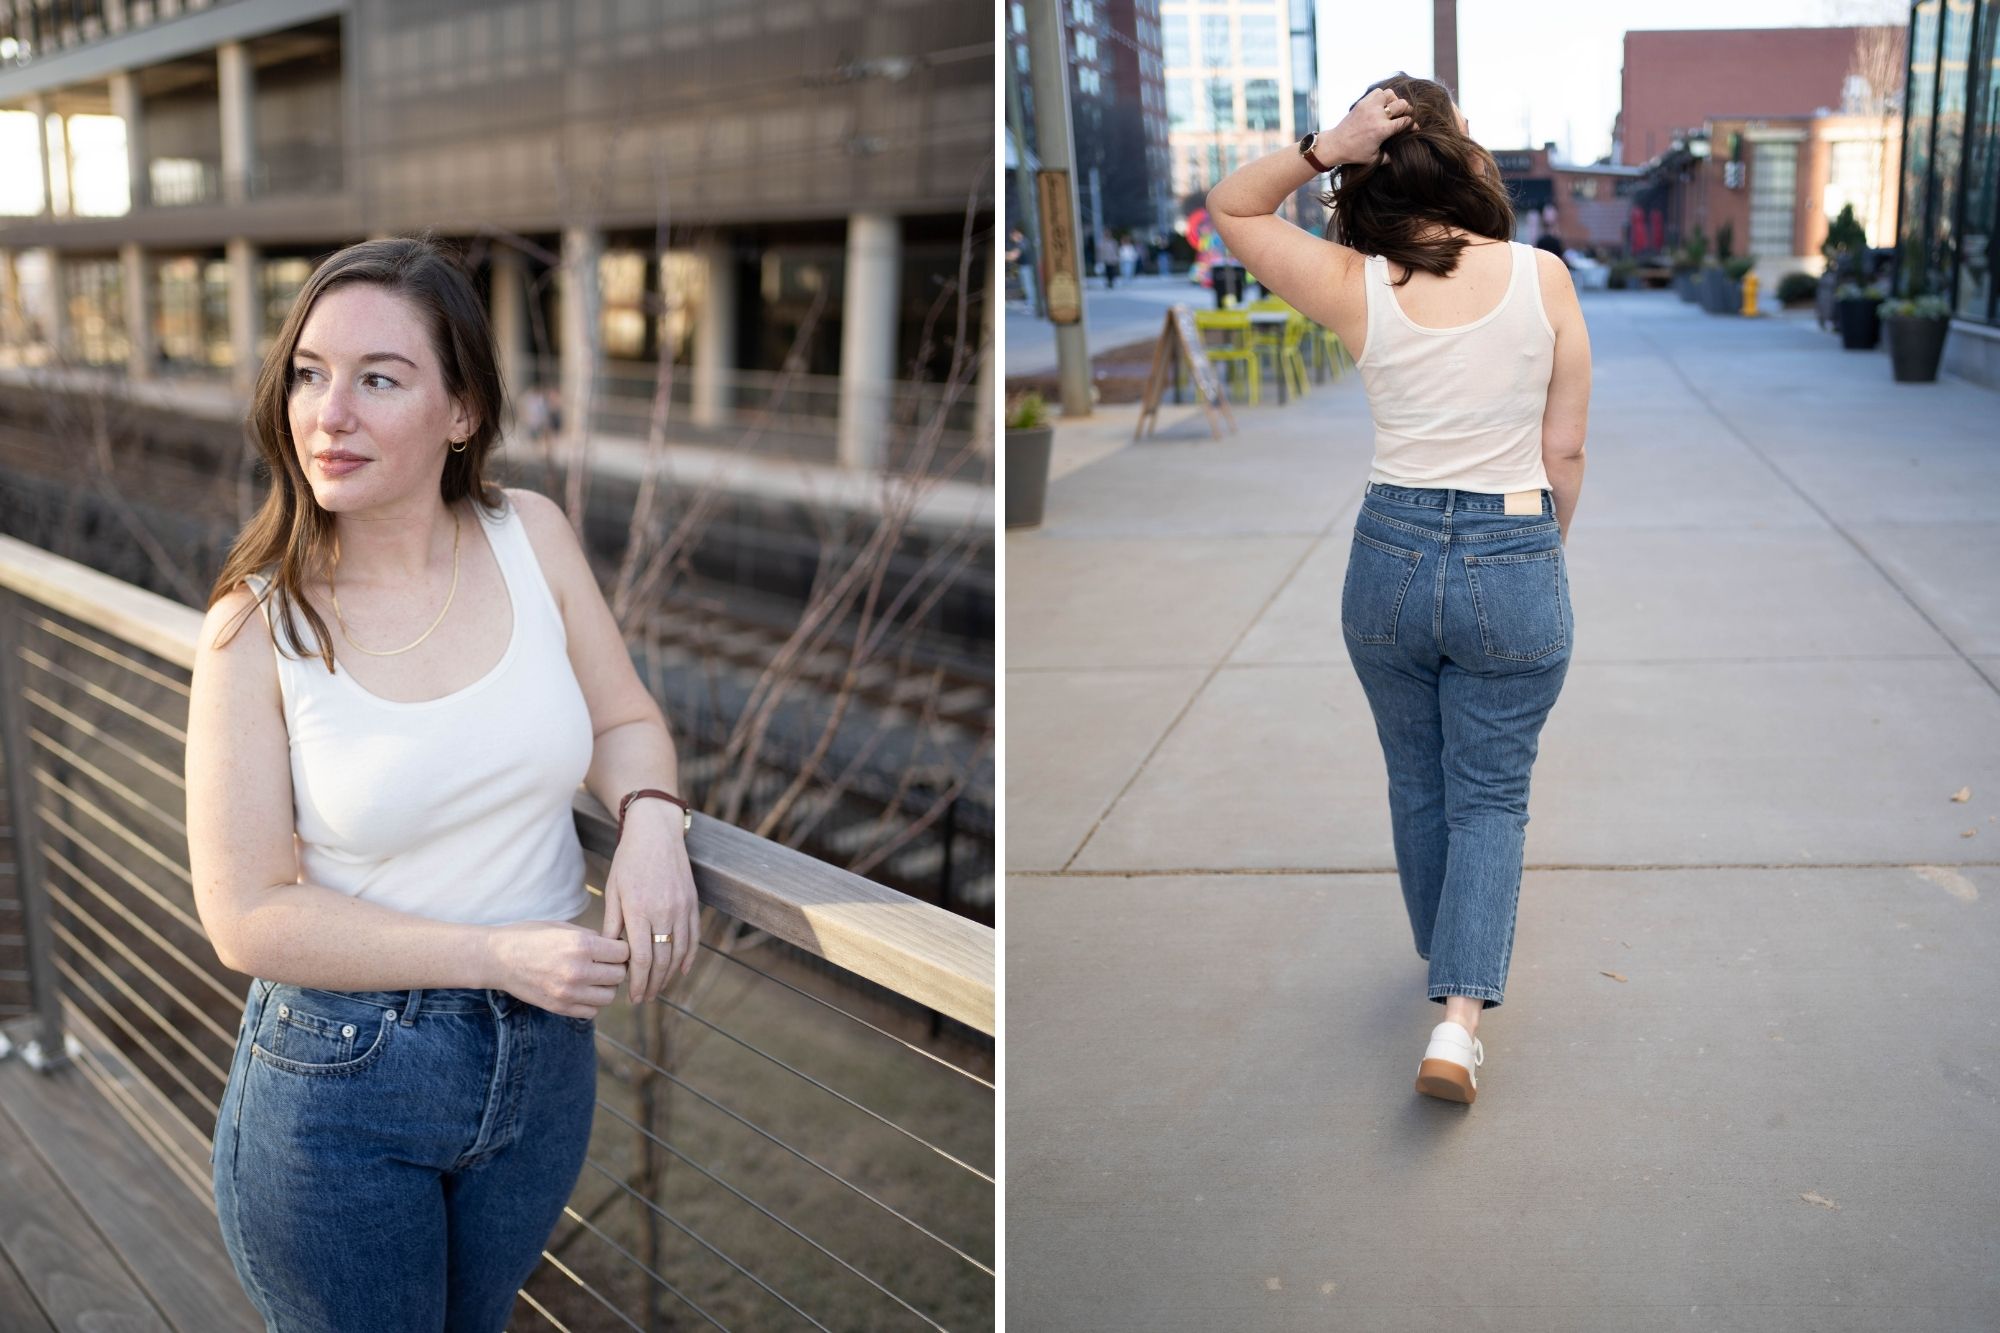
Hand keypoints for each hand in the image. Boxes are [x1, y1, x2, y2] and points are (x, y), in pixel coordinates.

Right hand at [486, 920, 629, 1018]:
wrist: (497, 958)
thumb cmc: (530, 936)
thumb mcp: (563, 927)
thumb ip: (591, 938)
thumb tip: (616, 947)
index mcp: (580, 945)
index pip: (623, 953)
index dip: (621, 949)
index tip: (614, 948)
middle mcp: (577, 970)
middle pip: (619, 975)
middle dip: (617, 967)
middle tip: (606, 963)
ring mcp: (568, 992)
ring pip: (609, 996)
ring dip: (607, 986)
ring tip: (595, 977)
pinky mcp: (559, 1007)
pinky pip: (592, 1011)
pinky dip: (592, 1002)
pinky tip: (583, 990)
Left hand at [600, 806, 700, 1003]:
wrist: (657, 833)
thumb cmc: (629, 860)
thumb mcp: (614, 890)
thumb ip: (614, 923)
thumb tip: (610, 954)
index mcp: (640, 909)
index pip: (642, 957)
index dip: (637, 981)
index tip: (632, 996)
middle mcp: (664, 911)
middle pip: (662, 960)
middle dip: (653, 984)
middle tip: (645, 998)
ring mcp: (682, 908)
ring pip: (680, 952)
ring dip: (670, 975)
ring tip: (659, 988)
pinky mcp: (692, 903)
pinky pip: (693, 937)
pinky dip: (689, 957)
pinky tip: (682, 971)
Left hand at [1327, 87, 1414, 166]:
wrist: (1335, 144)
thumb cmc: (1355, 153)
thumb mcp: (1374, 158)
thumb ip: (1389, 157)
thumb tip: (1399, 155)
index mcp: (1383, 130)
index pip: (1405, 121)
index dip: (1412, 125)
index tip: (1413, 128)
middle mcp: (1378, 116)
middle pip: (1401, 104)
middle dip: (1407, 110)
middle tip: (1406, 115)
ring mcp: (1369, 107)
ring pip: (1390, 94)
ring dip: (1394, 100)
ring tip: (1392, 108)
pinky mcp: (1362, 103)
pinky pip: (1378, 92)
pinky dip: (1383, 96)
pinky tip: (1382, 105)